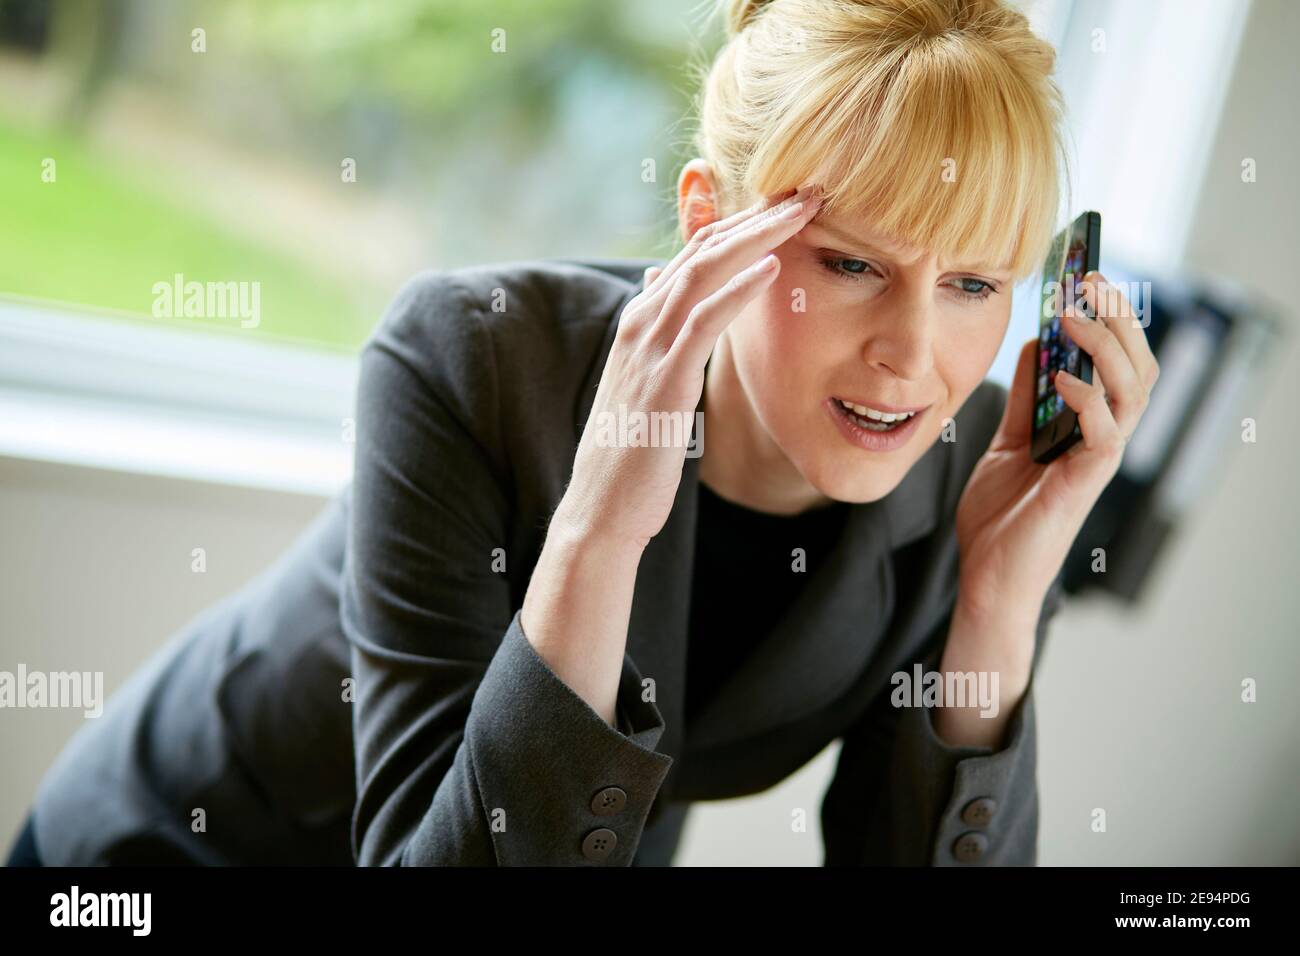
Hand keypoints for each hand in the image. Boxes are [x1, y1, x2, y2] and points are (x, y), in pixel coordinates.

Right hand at [554, 183, 823, 551]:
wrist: (602, 508)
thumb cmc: (630, 452)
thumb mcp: (643, 379)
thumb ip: (656, 327)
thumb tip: (661, 278)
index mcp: (641, 321)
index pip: (695, 254)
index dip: (743, 224)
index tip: (790, 205)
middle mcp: (641, 322)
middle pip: (704, 250)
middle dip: (757, 215)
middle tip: (808, 189)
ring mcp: (649, 348)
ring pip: (704, 272)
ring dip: (756, 237)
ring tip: (801, 211)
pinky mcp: (664, 379)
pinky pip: (704, 321)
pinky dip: (738, 289)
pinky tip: (772, 267)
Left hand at [954, 271, 1160, 625]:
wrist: (986, 576)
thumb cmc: (1001, 515)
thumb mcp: (1007, 441)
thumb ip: (1023, 398)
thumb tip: (1033, 342)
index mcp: (1089, 424)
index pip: (1118, 360)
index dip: (1109, 317)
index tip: (1083, 275)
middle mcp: (1104, 438)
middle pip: (1138, 366)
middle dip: (1119, 317)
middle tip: (1088, 279)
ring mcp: (1097, 462)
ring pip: (1133, 392)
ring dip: (1106, 346)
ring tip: (1072, 314)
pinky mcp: (1083, 485)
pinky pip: (1107, 434)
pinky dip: (1089, 400)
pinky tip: (1061, 379)